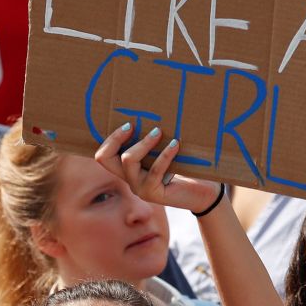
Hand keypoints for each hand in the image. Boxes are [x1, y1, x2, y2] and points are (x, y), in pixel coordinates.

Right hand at [93, 122, 221, 213]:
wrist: (202, 193)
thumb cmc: (184, 168)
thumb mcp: (164, 151)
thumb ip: (154, 140)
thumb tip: (152, 111)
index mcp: (128, 169)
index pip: (103, 156)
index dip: (110, 139)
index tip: (130, 124)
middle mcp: (129, 179)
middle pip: (105, 158)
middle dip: (116, 138)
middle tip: (133, 126)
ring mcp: (140, 188)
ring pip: (129, 160)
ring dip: (144, 142)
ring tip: (159, 132)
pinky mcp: (154, 194)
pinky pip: (155, 170)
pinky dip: (165, 154)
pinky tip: (176, 144)